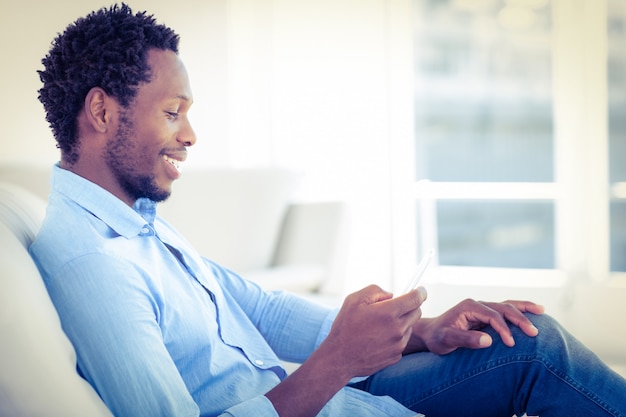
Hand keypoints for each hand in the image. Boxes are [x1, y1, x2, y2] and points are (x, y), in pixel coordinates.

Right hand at [322, 285, 425, 378]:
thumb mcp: (354, 300)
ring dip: (401, 322)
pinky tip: (378, 338)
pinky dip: (395, 337)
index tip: (420, 290)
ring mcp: (398, 344)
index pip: (416, 299)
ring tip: (380, 325)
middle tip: (394, 307)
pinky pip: (402, 341)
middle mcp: (397, 329)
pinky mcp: (396, 356)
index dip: (420, 292)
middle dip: (410, 306)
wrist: (339, 358)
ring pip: (409, 327)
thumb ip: (375, 291)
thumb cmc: (345, 327)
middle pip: (417, 312)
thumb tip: (391, 295)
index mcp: (388, 312)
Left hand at [407, 298, 544, 354]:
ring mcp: (483, 308)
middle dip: (520, 319)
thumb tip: (488, 341)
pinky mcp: (486, 315)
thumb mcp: (447, 340)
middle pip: (503, 308)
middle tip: (534, 333)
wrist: (430, 334)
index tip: (511, 343)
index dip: (503, 328)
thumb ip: (465, 339)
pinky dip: (520, 311)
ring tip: (542, 311)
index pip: (492, 315)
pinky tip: (534, 312)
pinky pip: (506, 311)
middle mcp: (477, 304)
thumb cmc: (437, 337)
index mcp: (469, 307)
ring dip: (524, 310)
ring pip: (507, 305)